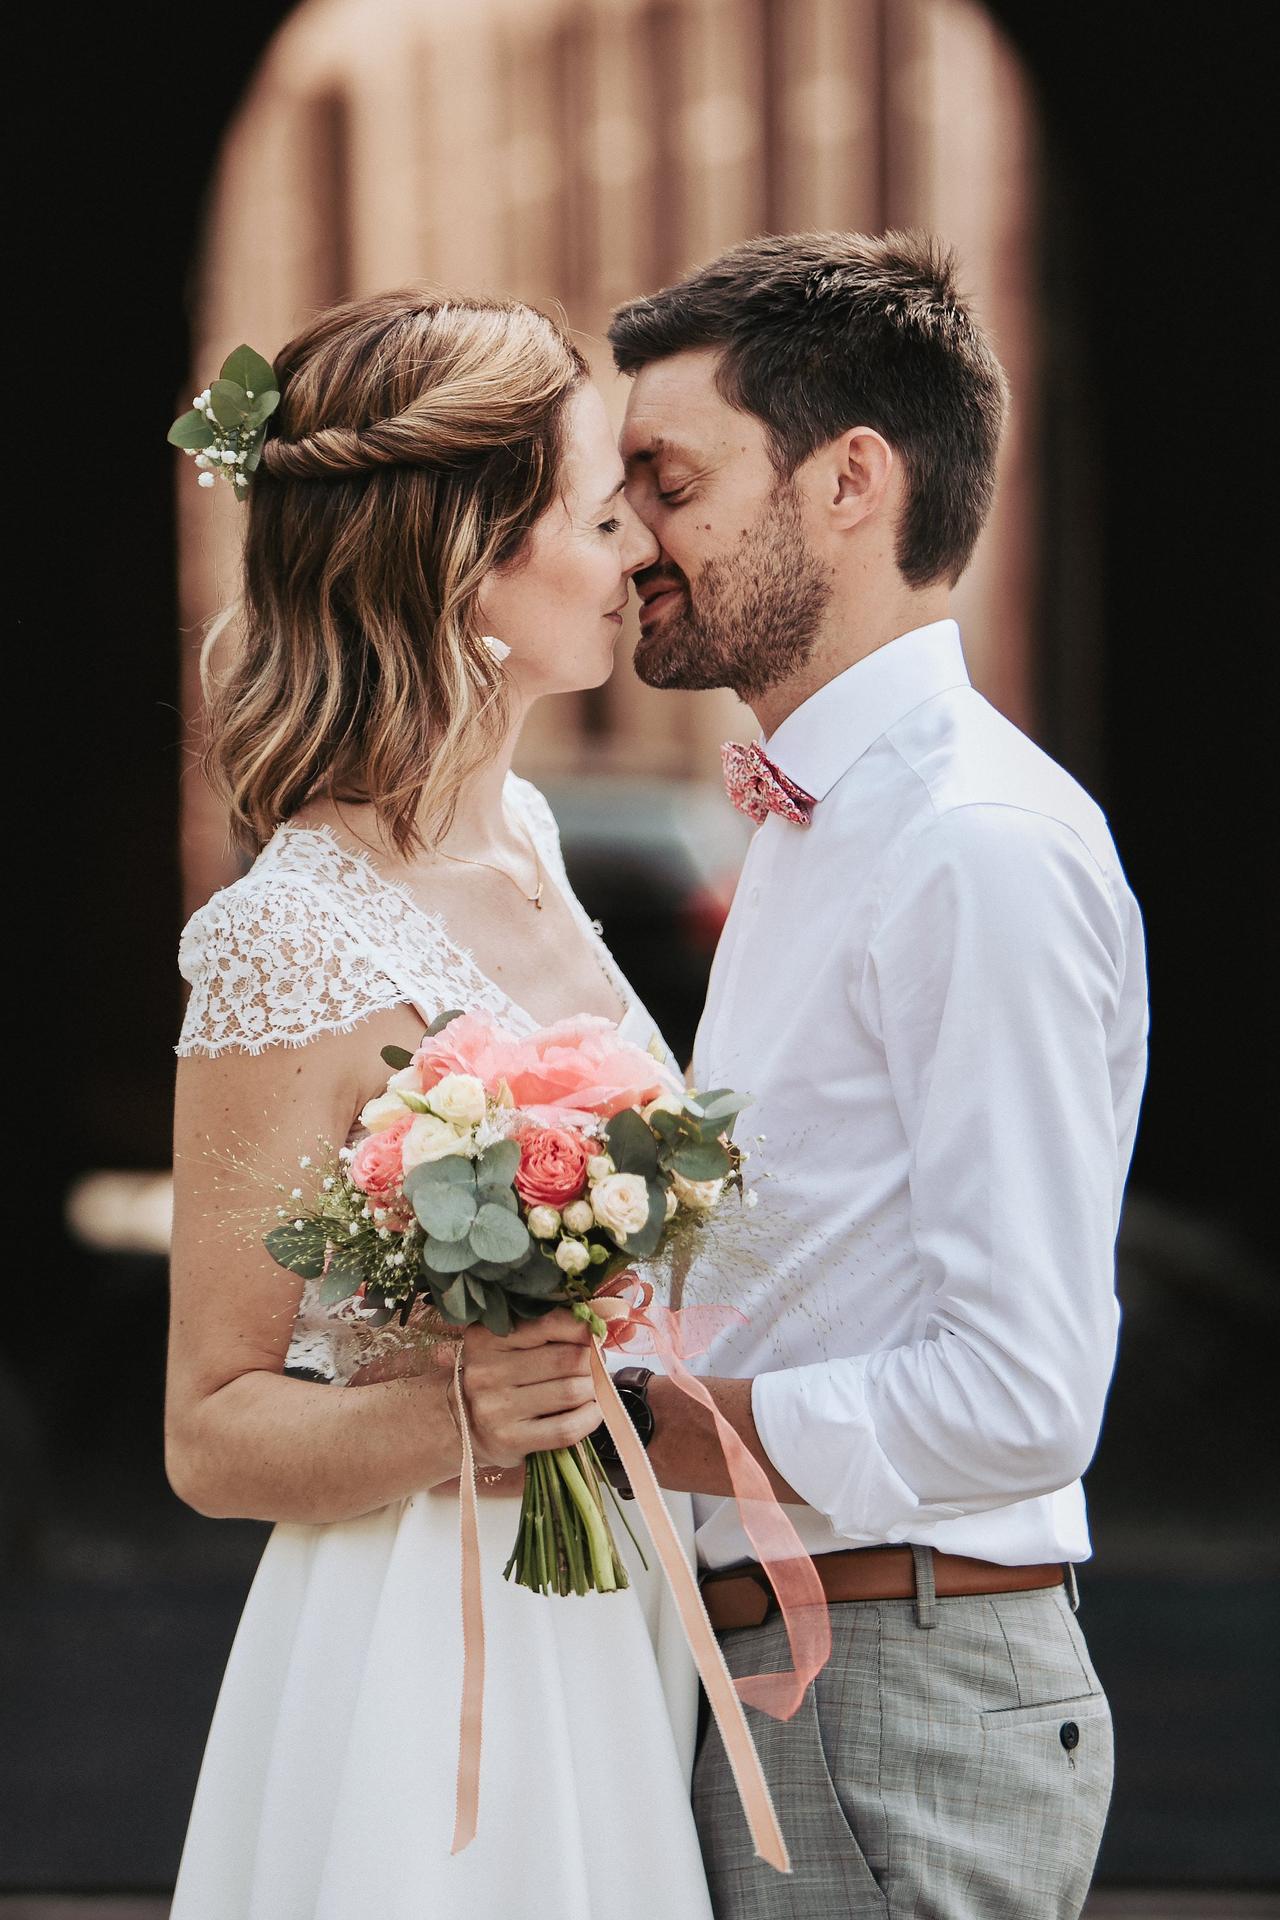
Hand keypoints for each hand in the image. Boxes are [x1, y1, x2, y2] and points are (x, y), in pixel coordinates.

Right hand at [451, 1309, 597, 1468]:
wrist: (466, 1424)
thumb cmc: (498, 1376)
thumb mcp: (508, 1343)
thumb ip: (548, 1327)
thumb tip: (600, 1320)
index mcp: (486, 1338)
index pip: (548, 1323)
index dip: (581, 1328)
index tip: (593, 1335)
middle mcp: (487, 1372)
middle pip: (566, 1359)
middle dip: (590, 1361)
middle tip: (594, 1365)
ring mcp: (497, 1409)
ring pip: (570, 1392)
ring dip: (592, 1389)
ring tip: (589, 1387)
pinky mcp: (511, 1440)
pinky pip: (566, 1428)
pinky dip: (588, 1418)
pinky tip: (588, 1411)